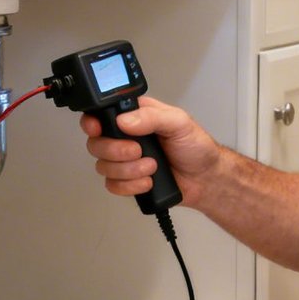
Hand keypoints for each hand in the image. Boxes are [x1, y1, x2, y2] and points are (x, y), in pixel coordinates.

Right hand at [81, 95, 221, 205]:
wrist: (205, 179)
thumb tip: (125, 120)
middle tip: (138, 151)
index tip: (98, 129)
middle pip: (96, 143)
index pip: (101, 114)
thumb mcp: (179, 122)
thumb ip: (152, 116)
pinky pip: (112, 185)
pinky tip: (148, 181)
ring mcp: (126, 160)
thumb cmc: (196, 147)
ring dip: (128, 170)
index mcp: (135, 116)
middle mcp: (126, 137)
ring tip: (152, 167)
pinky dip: (130, 186)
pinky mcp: (128, 180)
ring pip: (103, 166)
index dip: (93, 122)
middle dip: (116, 151)